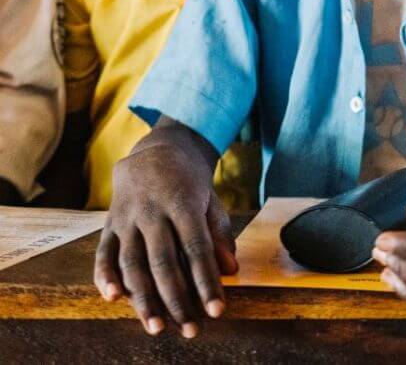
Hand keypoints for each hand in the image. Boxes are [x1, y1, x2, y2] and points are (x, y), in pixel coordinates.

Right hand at [94, 137, 235, 337]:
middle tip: (191, 328)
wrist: (155, 150)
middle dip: (177, 299)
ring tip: (156, 326)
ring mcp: (127, 216)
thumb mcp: (210, 198)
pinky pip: (103, 253)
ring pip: (132, 262)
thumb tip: (231, 270)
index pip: (197, 247)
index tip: (217, 310)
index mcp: (182, 201)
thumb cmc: (188, 180)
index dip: (207, 280)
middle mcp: (152, 209)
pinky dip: (104, 277)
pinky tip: (112, 299)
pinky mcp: (109, 223)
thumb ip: (220, 233)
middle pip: (164, 260)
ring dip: (143, 298)